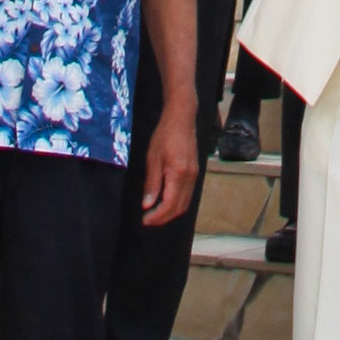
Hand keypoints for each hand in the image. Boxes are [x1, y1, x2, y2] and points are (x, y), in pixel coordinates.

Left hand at [140, 98, 201, 230]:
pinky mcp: (195, 172)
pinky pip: (187, 194)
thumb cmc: (164, 135)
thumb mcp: (153, 159)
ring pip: (185, 203)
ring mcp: (195, 175)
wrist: (181, 118)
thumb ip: (152, 184)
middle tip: (148, 220)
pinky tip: (165, 201)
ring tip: (155, 214)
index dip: (157, 216)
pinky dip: (177, 203)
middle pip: (179, 208)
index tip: (144, 220)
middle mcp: (190, 178)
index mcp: (179, 174)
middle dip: (164, 218)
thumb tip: (147, 205)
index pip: (170, 205)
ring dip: (171, 212)